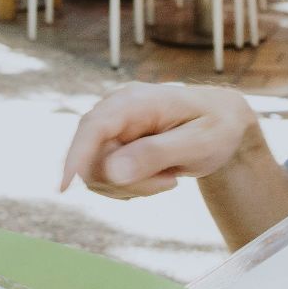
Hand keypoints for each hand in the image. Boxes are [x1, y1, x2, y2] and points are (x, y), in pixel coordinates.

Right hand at [61, 83, 259, 198]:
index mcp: (135, 101)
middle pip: (93, 159)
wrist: (223, 121)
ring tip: (169, 176)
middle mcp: (115, 109)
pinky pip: (103, 177)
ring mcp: (111, 126)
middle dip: (128, 183)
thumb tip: (112, 171)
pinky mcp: (111, 143)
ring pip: (96, 173)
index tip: (64, 187)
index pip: (93, 126)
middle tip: (171, 182)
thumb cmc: (216, 127)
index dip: (75, 156)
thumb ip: (156, 154)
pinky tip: (156, 176)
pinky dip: (129, 187)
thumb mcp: (199, 143)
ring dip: (132, 187)